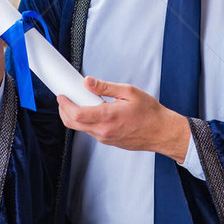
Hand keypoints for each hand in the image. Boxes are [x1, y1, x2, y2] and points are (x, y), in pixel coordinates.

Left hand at [57, 77, 189, 161]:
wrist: (161, 132)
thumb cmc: (149, 113)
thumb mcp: (129, 92)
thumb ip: (106, 87)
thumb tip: (88, 82)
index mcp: (107, 117)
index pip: (76, 114)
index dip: (65, 105)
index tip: (62, 95)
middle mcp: (104, 131)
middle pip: (73, 123)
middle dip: (64, 110)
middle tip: (65, 98)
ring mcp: (105, 139)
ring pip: (81, 128)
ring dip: (75, 116)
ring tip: (80, 101)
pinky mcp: (108, 142)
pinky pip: (91, 132)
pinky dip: (86, 121)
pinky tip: (93, 111)